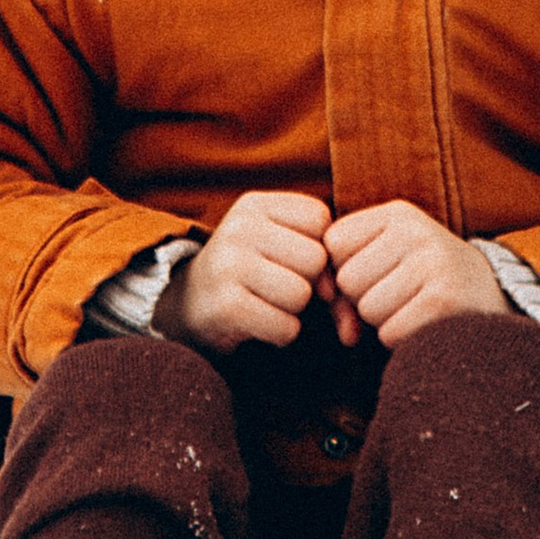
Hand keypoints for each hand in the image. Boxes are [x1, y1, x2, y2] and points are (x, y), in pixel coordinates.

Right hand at [154, 190, 337, 352]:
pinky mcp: (226, 306)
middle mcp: (238, 228)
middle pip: (316, 258)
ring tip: (268, 304)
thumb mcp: (280, 249)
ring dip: (294, 310)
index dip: (321, 247)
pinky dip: (281, 334)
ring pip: (302, 294)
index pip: (320, 218)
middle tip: (281, 287)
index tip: (299, 263)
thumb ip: (327, 266)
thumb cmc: (251, 275)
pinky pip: (286, 327)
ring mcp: (228, 265)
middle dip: (309, 282)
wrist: (186, 305)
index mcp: (255, 204)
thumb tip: (353, 311)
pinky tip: (259, 323)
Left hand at [323, 201, 507, 348]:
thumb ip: (345, 287)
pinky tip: (426, 324)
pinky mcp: (444, 300)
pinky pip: (389, 333)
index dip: (342, 270)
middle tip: (400, 295)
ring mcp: (434, 263)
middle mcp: (416, 231)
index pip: (334, 243)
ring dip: (384, 321)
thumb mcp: (388, 263)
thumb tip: (346, 334)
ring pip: (367, 310)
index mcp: (398, 214)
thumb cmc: (425, 281)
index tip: (370, 277)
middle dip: (363, 299)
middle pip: (347, 280)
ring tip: (415, 307)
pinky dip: (401, 340)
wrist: (495, 297)